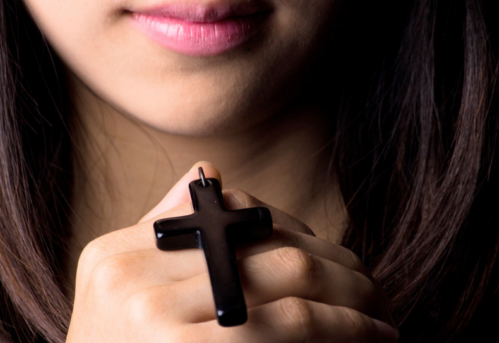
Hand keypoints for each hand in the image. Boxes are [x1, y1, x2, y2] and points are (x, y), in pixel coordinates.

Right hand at [66, 163, 398, 341]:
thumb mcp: (119, 293)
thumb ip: (162, 231)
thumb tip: (208, 172)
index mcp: (117, 255)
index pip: (231, 219)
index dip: (298, 234)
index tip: (332, 258)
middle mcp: (132, 279)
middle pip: (267, 248)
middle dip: (336, 269)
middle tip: (373, 290)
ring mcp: (157, 320)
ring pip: (290, 282)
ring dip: (350, 298)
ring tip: (382, 318)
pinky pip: (291, 324)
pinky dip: (342, 327)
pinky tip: (371, 337)